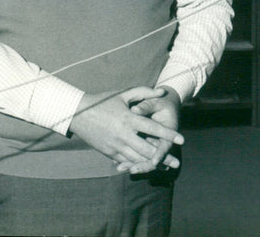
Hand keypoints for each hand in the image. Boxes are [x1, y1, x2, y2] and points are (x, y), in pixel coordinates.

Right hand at [68, 87, 183, 171]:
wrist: (77, 113)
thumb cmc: (103, 101)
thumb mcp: (124, 93)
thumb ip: (145, 92)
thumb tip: (162, 91)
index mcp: (128, 118)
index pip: (152, 128)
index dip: (168, 134)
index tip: (181, 139)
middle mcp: (123, 134)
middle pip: (147, 149)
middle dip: (163, 157)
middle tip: (177, 162)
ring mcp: (115, 145)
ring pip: (136, 158)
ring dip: (151, 164)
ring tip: (165, 168)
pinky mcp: (108, 152)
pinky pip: (125, 161)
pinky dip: (137, 164)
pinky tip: (147, 167)